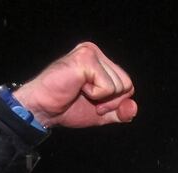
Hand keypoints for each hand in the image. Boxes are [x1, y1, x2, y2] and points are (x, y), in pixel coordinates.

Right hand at [13, 42, 137, 128]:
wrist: (43, 109)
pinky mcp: (86, 59)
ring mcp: (91, 53)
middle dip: (111, 102)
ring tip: (82, 94)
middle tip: (89, 100)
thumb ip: (119, 112)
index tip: (95, 104)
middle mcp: (96, 53)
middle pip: (127, 84)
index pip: (128, 85)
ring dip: (103, 99)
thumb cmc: (66, 107)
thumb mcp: (100, 114)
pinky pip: (108, 87)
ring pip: (120, 85)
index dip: (116, 102)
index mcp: (100, 62)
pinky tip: (78, 88)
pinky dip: (96, 95)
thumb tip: (134, 108)